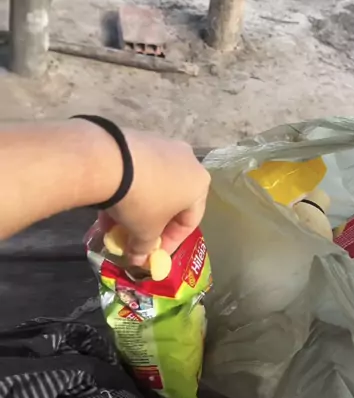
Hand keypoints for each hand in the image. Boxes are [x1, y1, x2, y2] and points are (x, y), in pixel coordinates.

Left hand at [102, 133, 209, 266]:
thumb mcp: (144, 231)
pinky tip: (109, 200)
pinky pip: (139, 170)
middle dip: (151, 224)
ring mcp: (165, 145)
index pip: (189, 222)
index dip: (169, 244)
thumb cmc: (142, 201)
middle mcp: (188, 162)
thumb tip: (138, 259)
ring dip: (137, 207)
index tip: (151, 256)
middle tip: (133, 238)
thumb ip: (145, 248)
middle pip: (171, 202)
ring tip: (115, 222)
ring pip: (154, 185)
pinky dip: (128, 188)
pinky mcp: (141, 137)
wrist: (112, 160)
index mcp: (199, 185)